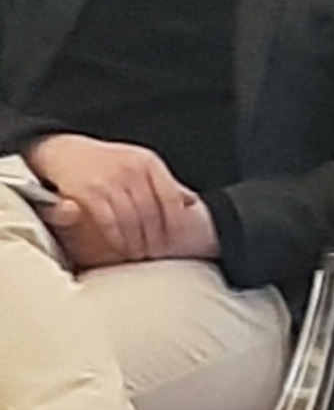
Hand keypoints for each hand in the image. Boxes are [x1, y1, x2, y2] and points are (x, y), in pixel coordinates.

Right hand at [26, 135, 195, 261]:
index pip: (171, 198)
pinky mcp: (89, 192)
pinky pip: (109, 222)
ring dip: (137, 243)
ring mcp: (110, 180)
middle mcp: (131, 169)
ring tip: (140, 257)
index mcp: (148, 163)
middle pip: (152, 213)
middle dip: (156, 239)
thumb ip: (164, 184)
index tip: (177, 242)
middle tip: (157, 256)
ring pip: (132, 221)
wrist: (66, 152)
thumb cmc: (108, 163)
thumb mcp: (140, 166)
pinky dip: (117, 239)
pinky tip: (121, 249)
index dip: (176, 224)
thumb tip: (192, 203)